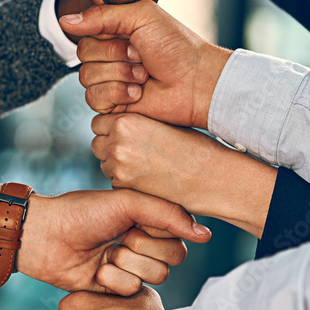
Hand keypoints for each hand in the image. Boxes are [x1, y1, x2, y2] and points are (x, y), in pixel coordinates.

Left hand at [0, 173, 210, 296]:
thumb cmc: (83, 212)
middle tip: (119, 239)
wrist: (45, 236)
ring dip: (127, 265)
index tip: (134, 223)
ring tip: (105, 255)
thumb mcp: (127, 203)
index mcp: (149, 220)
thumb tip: (205, 234)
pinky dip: (112, 280)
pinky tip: (96, 271)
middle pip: (173, 259)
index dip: (158, 233)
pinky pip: (132, 291)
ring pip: (156, 277)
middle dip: (144, 250)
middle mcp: (144, 243)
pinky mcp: (115, 288)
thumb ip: (167, 214)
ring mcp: (130, 266)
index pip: (179, 235)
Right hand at [61, 0, 229, 125]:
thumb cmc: (175, 46)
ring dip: (118, 75)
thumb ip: (101, 16)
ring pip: (86, 77)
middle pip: (82, 54)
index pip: (85, 31)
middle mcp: (110, 55)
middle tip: (142, 59)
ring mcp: (110, 80)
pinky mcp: (113, 105)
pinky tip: (138, 93)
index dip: (107, 37)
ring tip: (143, 77)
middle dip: (114, 56)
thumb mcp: (141, 17)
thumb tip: (63, 20)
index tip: (134, 40)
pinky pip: (94, 99)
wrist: (195, 83)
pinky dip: (117, 94)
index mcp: (115, 31)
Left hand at [91, 112, 276, 236]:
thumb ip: (138, 123)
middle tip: (133, 150)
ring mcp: (120, 168)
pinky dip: (126, 180)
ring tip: (144, 165)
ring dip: (117, 163)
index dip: (112, 127)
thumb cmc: (195, 148)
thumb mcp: (163, 123)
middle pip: (97, 142)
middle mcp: (118, 143)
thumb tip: (120, 126)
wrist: (212, 178)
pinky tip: (148, 178)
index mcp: (127, 121)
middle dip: (110, 145)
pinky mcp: (126, 188)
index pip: (100, 121)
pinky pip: (115, 181)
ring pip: (105, 163)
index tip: (125, 133)